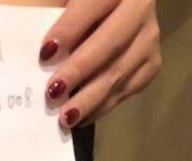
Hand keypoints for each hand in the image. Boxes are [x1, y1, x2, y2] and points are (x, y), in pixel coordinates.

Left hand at [38, 0, 160, 128]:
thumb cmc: (74, 6)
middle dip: (81, 69)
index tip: (45, 53)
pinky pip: (128, 89)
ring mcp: (150, 37)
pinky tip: (81, 118)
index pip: (93, 4)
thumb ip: (52, 11)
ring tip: (65, 117)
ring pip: (122, 70)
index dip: (70, 28)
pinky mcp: (150, 63)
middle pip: (112, 41)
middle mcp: (141, 6)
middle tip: (53, 92)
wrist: (109, 11)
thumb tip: (41, 49)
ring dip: (91, 97)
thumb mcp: (62, 0)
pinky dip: (102, 106)